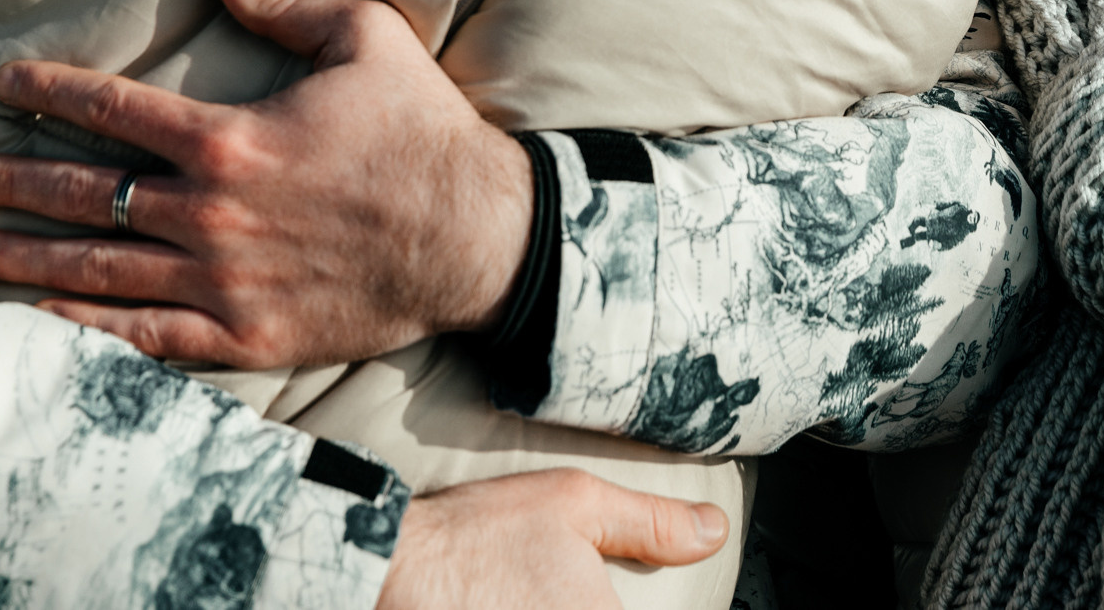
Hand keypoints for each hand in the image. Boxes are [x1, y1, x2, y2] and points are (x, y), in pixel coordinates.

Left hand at [0, 0, 534, 366]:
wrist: (477, 238)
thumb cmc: (422, 132)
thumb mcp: (364, 39)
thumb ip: (283, 0)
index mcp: (230, 138)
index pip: (112, 108)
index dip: (49, 90)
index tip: (3, 82)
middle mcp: (211, 213)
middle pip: (84, 193)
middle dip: (13, 179)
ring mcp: (223, 282)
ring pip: (100, 270)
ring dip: (30, 256)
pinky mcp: (246, 336)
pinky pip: (148, 339)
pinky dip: (89, 334)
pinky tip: (44, 323)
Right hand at [378, 472, 727, 609]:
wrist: (390, 570)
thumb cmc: (478, 536)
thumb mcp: (573, 503)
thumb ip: (650, 523)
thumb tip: (713, 532)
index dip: (628, 608)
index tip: (607, 596)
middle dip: (600, 609)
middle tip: (563, 590)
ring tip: (542, 596)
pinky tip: (522, 608)